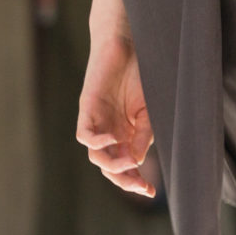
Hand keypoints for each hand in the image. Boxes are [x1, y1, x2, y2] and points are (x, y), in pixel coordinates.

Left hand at [76, 32, 155, 196]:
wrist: (128, 42)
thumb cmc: (140, 74)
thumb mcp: (148, 110)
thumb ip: (142, 136)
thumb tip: (136, 162)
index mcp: (125, 134)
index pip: (126, 166)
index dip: (135, 181)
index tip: (150, 191)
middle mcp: (109, 131)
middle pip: (109, 166)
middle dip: (124, 179)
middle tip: (140, 186)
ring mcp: (97, 121)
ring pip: (96, 156)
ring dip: (112, 164)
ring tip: (129, 163)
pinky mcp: (87, 108)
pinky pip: (84, 134)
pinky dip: (96, 142)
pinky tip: (112, 140)